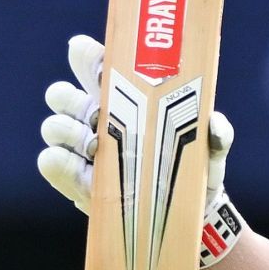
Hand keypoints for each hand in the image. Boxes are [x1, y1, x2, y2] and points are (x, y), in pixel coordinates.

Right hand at [36, 35, 241, 265]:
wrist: (184, 212)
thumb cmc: (194, 167)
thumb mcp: (211, 148)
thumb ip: (218, 133)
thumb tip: (214, 124)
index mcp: (125, 99)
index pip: (96, 66)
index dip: (88, 58)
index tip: (93, 61)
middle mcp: (97, 118)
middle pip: (62, 94)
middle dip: (69, 98)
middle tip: (94, 113)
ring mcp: (82, 149)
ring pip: (54, 126)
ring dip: (67, 131)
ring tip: (96, 146)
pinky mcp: (75, 180)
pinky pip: (50, 162)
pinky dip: (59, 162)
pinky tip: (79, 167)